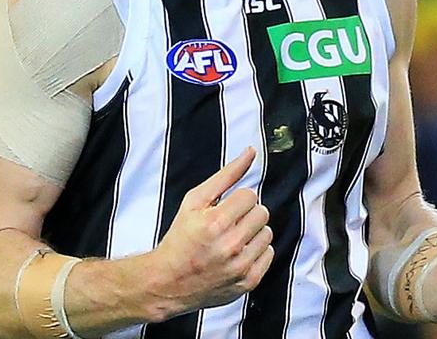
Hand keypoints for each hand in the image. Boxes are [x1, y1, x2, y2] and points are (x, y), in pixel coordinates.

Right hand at [147, 147, 273, 317]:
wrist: (167, 282)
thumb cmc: (180, 239)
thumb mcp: (194, 201)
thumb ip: (226, 175)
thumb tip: (250, 152)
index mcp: (215, 223)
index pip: (250, 195)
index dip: (236, 200)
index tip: (224, 209)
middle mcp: (230, 246)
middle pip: (262, 213)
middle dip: (246, 215)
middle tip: (227, 224)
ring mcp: (240, 266)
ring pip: (267, 233)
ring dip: (252, 233)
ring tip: (232, 239)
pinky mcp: (248, 281)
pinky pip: (269, 254)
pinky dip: (256, 252)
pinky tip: (238, 254)